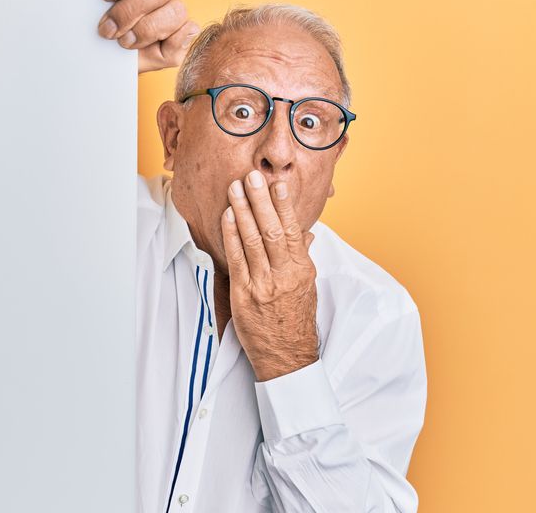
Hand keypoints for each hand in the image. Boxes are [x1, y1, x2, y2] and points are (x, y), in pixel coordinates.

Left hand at [97, 0, 198, 73]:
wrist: (103, 66)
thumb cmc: (96, 38)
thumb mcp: (87, 18)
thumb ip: (95, 1)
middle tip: (107, 22)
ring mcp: (170, 6)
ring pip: (172, 3)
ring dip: (145, 25)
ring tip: (122, 39)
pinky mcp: (182, 33)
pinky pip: (187, 29)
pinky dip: (172, 37)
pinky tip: (155, 44)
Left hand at [221, 170, 320, 381]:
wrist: (287, 357)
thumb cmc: (296, 320)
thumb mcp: (308, 287)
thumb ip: (304, 258)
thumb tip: (307, 234)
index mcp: (302, 271)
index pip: (294, 231)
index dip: (284, 206)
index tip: (277, 185)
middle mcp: (284, 276)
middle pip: (272, 231)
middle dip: (260, 201)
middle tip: (251, 177)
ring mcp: (263, 285)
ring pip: (252, 241)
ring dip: (242, 212)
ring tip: (235, 189)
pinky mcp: (244, 295)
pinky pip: (237, 259)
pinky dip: (231, 235)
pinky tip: (227, 216)